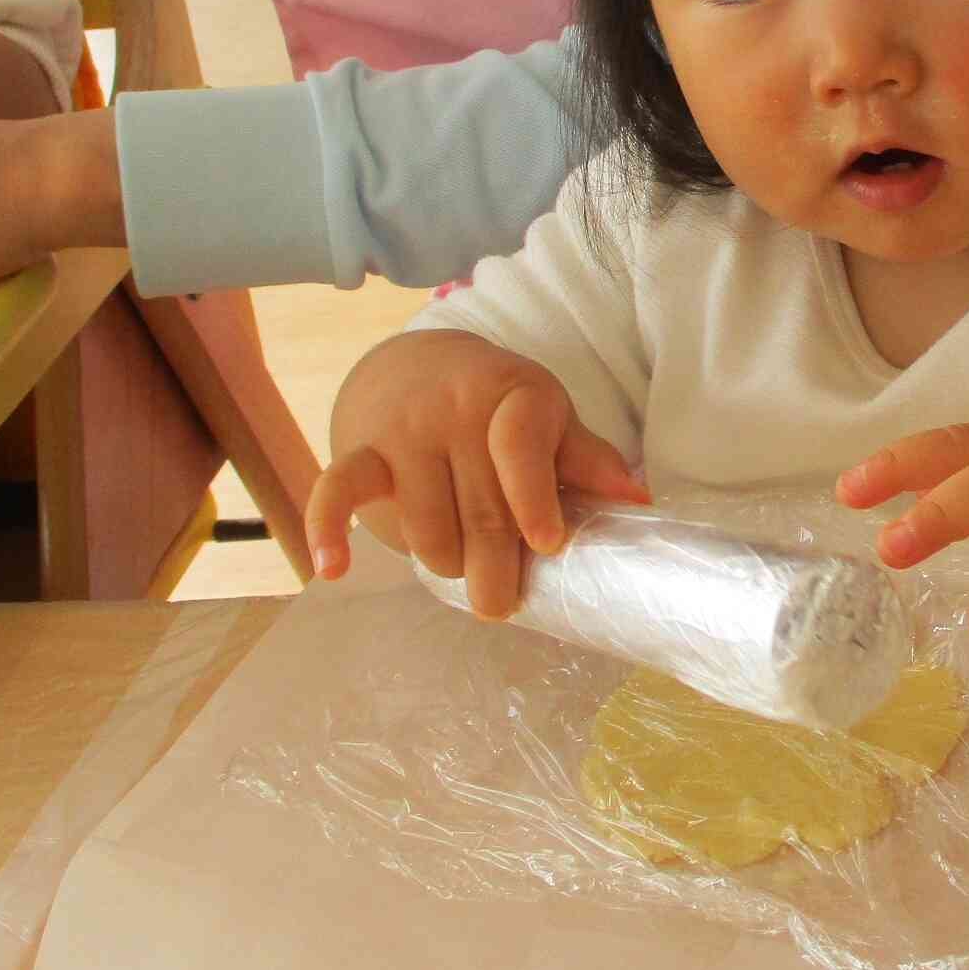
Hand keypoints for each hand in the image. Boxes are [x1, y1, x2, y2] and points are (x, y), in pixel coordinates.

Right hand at [307, 328, 647, 615]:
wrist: (412, 366)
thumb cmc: (496, 407)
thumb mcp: (548, 419)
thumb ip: (587, 459)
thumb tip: (638, 501)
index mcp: (514, 393)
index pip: (522, 448)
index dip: (535, 501)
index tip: (548, 543)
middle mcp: (455, 406)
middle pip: (481, 511)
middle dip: (494, 570)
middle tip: (502, 603)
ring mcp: (403, 429)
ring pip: (427, 527)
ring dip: (444, 563)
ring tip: (459, 565)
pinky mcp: (358, 450)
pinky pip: (339, 491)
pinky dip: (330, 531)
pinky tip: (333, 570)